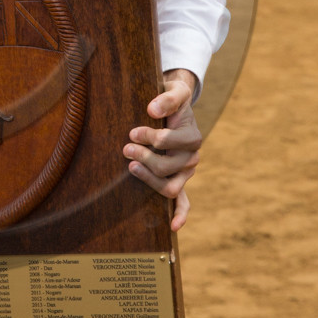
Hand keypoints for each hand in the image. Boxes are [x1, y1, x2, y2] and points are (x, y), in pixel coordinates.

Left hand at [124, 69, 200, 231]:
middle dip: (144, 157)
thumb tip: (153, 110)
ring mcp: (185, 173)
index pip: (170, 142)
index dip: (150, 137)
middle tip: (126, 148)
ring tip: (131, 166)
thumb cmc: (171, 99)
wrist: (175, 107)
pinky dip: (180, 215)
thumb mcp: (175, 91)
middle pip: (167, 167)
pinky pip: (184, 203)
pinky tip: (173, 226)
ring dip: (149, 179)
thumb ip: (167, 98)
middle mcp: (191, 158)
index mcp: (192, 137)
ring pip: (169, 187)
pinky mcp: (178, 181)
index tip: (133, 131)